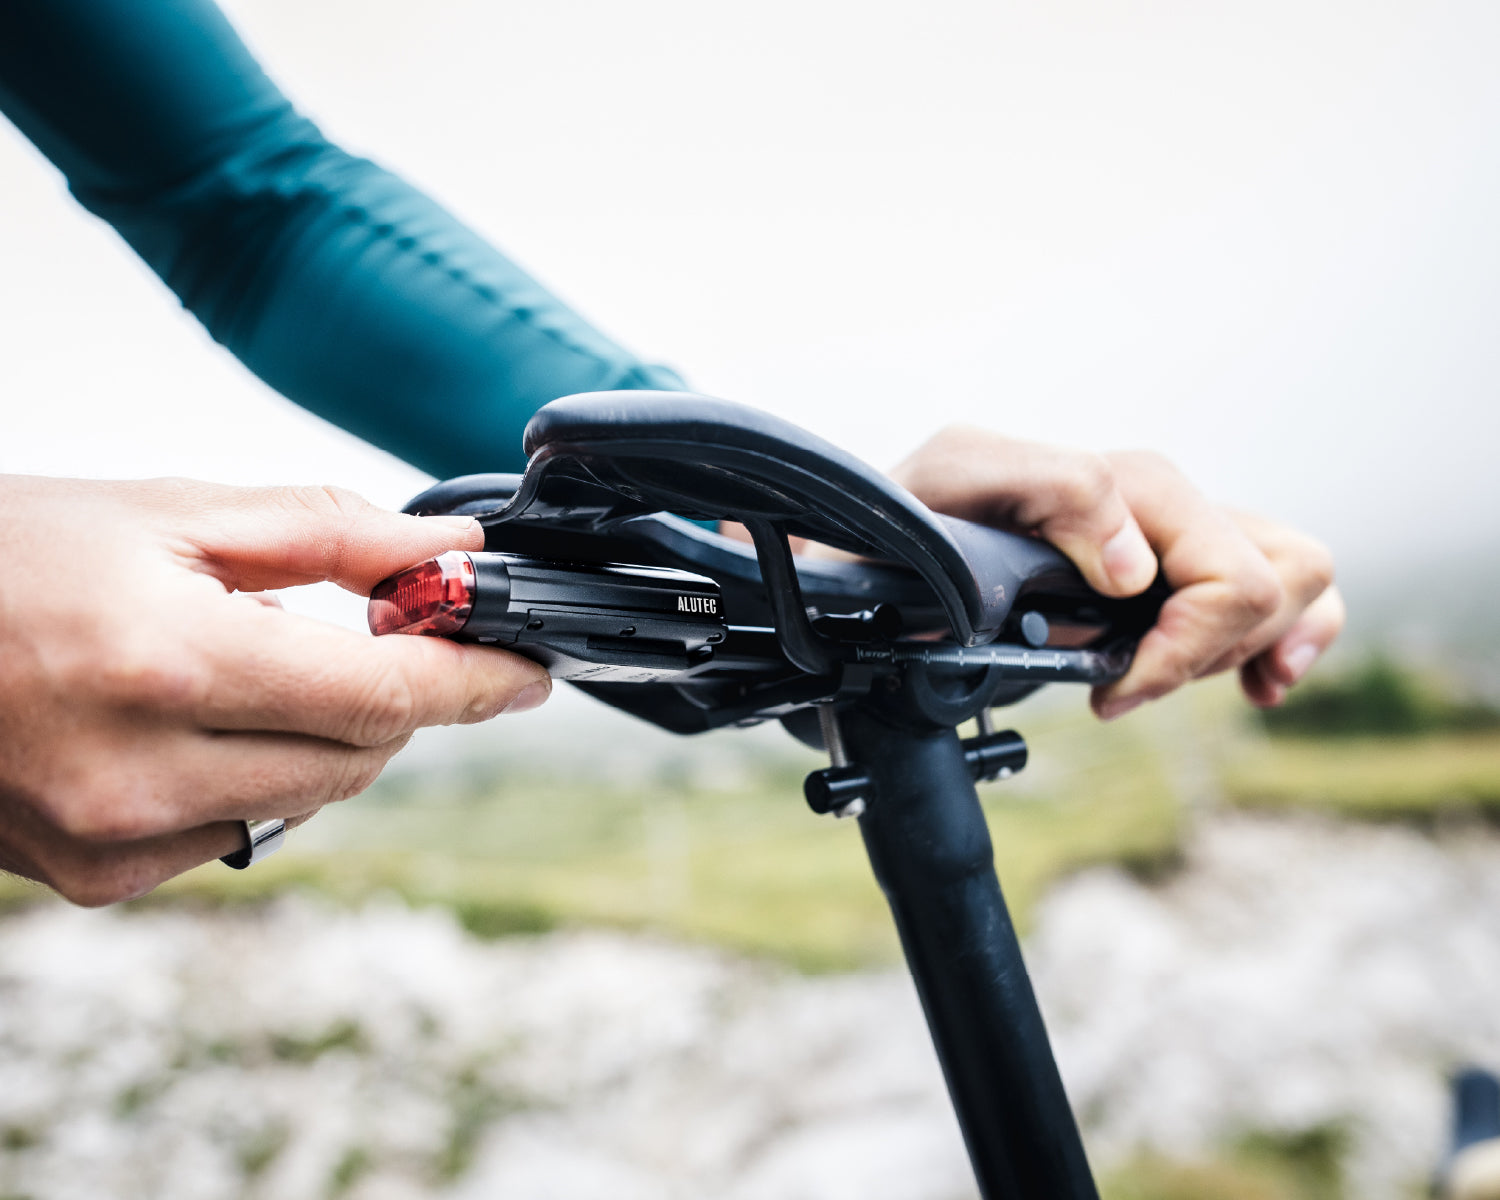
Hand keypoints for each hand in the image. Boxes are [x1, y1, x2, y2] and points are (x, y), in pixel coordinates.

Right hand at [0, 476, 549, 905]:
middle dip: (396, 696)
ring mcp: (113, 839)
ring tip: (260, 663)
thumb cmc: (8, 554)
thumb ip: (327, 535)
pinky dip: (258, 777)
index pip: (380, 692)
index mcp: (165, 663)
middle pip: (359, 755)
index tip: (530, 670)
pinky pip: (239, 833)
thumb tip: (449, 560)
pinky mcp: (95, 878)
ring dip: (328, 735)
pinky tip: (199, 722)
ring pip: (310, 800)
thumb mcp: (170, 514)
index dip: (474, 680)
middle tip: (381, 634)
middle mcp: (141, 772)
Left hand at [890, 429, 1343, 719]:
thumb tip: (1141, 565)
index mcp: (1123, 483)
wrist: (878, 552)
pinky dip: (1287, 639)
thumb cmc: (911, 518)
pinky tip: (1255, 681)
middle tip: (1129, 679)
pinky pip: (1285, 591)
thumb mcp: (959, 477)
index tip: (1109, 693)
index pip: (1232, 575)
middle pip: (1283, 574)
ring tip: (1164, 673)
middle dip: (1213, 648)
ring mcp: (1175, 537)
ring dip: (1248, 643)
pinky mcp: (1176, 572)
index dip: (1181, 650)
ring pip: (1300, 576)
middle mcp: (1161, 504)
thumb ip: (1060, 490)